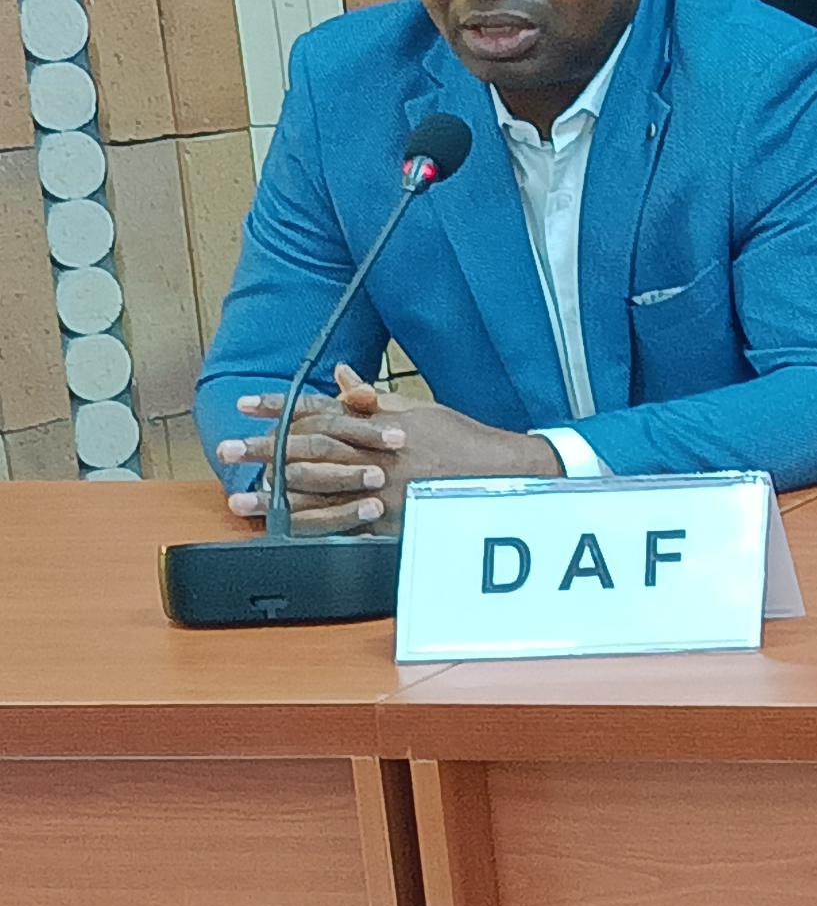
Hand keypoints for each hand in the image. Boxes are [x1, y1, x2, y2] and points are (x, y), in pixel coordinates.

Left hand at [217, 364, 560, 532]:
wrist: (501, 475)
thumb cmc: (462, 440)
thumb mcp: (420, 408)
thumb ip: (374, 397)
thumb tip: (343, 376)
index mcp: (377, 423)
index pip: (318, 409)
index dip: (279, 406)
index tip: (245, 405)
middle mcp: (373, 454)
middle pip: (306, 449)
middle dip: (263, 449)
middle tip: (226, 451)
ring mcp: (379, 489)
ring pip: (315, 489)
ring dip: (273, 495)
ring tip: (240, 498)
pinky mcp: (390, 519)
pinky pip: (342, 524)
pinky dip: (309, 525)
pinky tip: (283, 529)